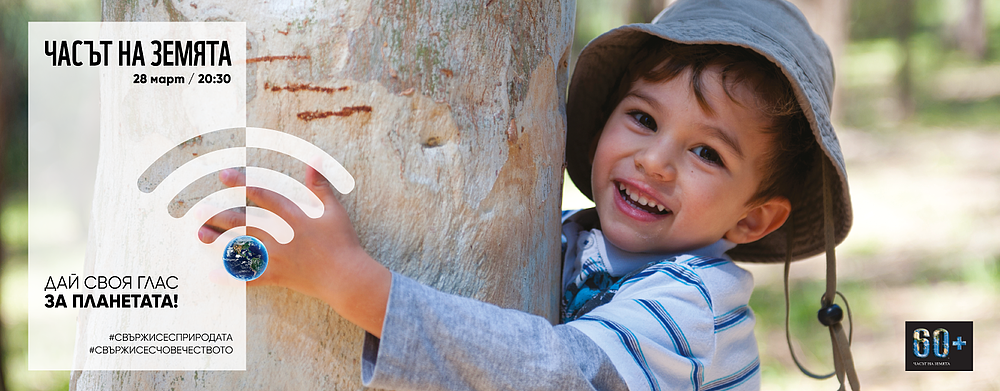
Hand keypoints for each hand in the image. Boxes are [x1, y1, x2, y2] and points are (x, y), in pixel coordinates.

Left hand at [199, 167, 389, 336]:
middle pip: (244, 222)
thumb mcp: (334, 210)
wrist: (346, 277)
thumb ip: (320, 186)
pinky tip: (212, 275)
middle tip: (199, 210)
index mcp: (293, 216)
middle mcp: (279, 235)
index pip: (262, 195)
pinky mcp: (276, 275)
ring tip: (200, 234)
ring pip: (242, 246)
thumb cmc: (342, 242)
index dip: (242, 183)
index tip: (223, 176)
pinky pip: (250, 276)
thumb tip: (314, 160)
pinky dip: (232, 276)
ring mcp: (276, 256)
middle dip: (220, 215)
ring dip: (220, 240)